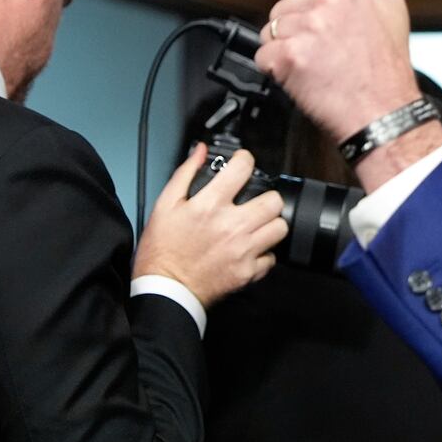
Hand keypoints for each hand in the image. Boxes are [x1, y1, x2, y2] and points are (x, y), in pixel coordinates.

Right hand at [133, 144, 287, 307]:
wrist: (165, 290)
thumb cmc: (162, 251)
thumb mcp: (165, 205)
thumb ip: (185, 174)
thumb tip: (201, 151)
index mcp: (210, 205)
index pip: (242, 168)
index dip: (245, 160)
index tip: (243, 163)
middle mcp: (231, 226)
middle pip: (273, 200)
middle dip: (266, 196)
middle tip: (255, 201)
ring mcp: (243, 250)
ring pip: (279, 228)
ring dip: (270, 224)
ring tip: (256, 225)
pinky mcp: (248, 271)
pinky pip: (272, 257)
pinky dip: (264, 253)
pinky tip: (250, 249)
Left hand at [255, 0, 421, 140]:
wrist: (385, 110)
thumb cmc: (387, 65)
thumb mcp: (392, 1)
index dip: (316, 18)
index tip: (337, 36)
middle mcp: (329, 0)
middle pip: (284, 11)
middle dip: (299, 34)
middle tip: (328, 56)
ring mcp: (309, 27)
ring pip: (271, 34)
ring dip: (286, 54)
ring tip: (317, 68)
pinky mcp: (291, 55)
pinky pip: (263, 58)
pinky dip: (278, 74)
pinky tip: (305, 79)